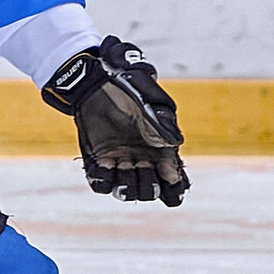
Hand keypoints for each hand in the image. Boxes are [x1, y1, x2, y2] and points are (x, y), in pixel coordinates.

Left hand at [41, 37, 189, 206]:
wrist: (100, 80)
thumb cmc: (131, 89)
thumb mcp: (154, 105)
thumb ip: (164, 127)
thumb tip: (174, 146)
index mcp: (162, 153)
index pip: (173, 184)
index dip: (174, 188)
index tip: (170, 176)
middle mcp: (142, 162)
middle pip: (150, 192)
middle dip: (149, 186)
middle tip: (143, 164)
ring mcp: (120, 163)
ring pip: (127, 192)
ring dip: (128, 186)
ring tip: (124, 167)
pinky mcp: (98, 160)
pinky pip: (101, 184)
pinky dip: (104, 181)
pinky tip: (107, 164)